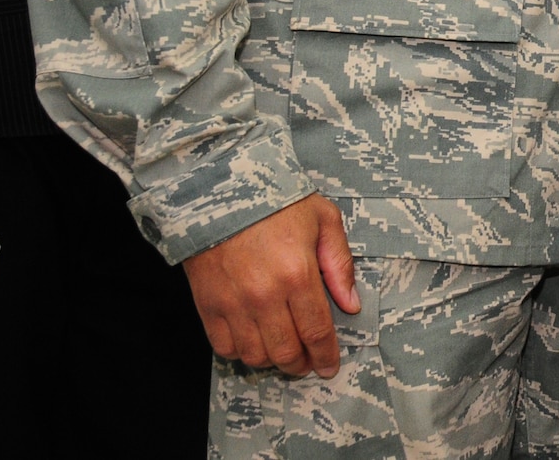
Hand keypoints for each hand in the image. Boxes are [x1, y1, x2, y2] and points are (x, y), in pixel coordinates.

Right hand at [183, 193, 359, 378]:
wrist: (221, 191)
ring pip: (255, 355)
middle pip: (286, 351)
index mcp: (297, 275)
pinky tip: (254, 342)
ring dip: (272, 361)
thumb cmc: (277, 202)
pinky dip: (241, 352)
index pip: (316, 331)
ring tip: (283, 352)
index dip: (325, 355)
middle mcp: (264, 296)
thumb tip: (351, 304)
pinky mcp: (208, 305)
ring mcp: (233, 304)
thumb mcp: (324, 220)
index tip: (329, 367)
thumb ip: (340, 264)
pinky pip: (225, 346)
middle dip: (301, 364)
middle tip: (308, 363)